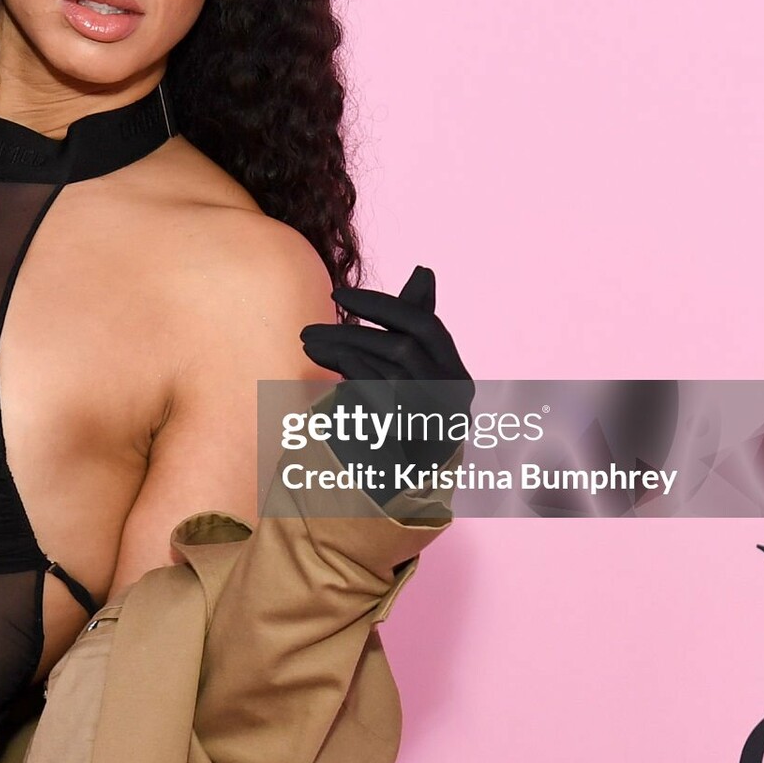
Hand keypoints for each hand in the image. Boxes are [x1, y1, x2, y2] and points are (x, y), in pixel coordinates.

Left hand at [298, 265, 473, 502]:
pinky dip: (349, 382)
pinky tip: (327, 377)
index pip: (425, 324)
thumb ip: (413, 326)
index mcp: (456, 374)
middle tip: (307, 330)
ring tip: (307, 346)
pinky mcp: (411, 442)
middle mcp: (454, 395)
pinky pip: (376, 401)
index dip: (382, 304)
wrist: (406, 491)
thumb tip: (424, 271)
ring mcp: (436, 420)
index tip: (338, 295)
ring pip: (387, 369)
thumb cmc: (409, 419)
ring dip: (341, 353)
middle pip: (403, 345)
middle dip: (352, 330)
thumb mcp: (414, 370)